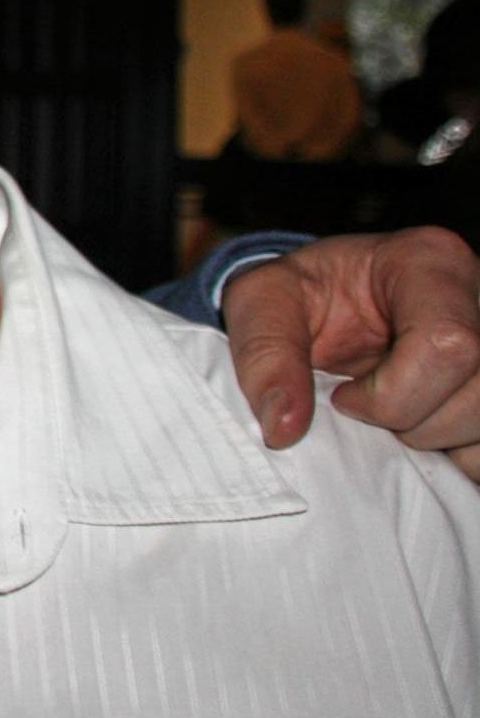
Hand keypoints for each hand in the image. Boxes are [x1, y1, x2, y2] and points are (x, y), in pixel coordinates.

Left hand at [222, 226, 479, 479]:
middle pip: (479, 393)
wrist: (323, 298)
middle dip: (413, 424)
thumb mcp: (260, 304)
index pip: (446, 343)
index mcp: (429, 263)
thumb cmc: (298, 292)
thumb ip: (265, 357)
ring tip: (395, 414)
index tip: (343, 396)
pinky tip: (424, 426)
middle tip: (366, 406)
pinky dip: (461, 455)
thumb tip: (284, 429)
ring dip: (440, 442)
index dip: (392, 394)